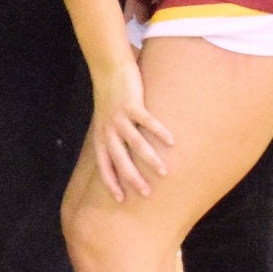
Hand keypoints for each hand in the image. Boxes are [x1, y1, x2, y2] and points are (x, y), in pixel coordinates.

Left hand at [86, 62, 174, 200]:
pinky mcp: (131, 105)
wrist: (108, 71)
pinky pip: (146, 120)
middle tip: (145, 193)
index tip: (120, 200)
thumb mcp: (108, 124)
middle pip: (119, 159)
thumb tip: (129, 161)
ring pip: (134, 142)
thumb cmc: (111, 101)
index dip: (111, 182)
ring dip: (149, 158)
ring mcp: (119, 118)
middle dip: (131, 178)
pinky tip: (171, 141)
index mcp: (101, 138)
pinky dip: (158, 131)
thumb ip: (117, 141)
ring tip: (163, 172)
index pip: (104, 166)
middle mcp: (108, 130)